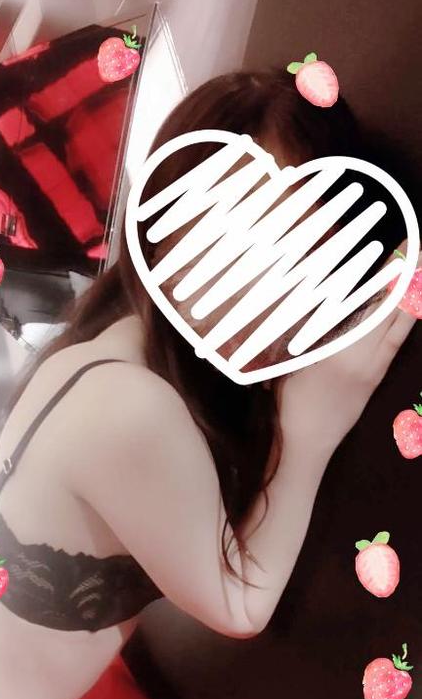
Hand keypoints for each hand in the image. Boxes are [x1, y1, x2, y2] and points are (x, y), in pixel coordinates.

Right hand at [275, 243, 419, 459]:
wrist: (304, 447)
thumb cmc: (288, 404)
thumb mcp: (293, 361)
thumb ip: (311, 331)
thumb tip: (324, 299)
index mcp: (343, 353)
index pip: (375, 307)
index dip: (391, 279)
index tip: (401, 252)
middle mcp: (365, 360)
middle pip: (395, 314)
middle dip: (409, 282)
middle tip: (417, 251)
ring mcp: (373, 371)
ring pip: (400, 328)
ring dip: (410, 300)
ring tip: (418, 272)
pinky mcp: (374, 380)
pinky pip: (395, 343)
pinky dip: (403, 321)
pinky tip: (406, 308)